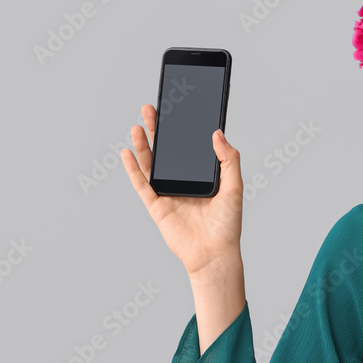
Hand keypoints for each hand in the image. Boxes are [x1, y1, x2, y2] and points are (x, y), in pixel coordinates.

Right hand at [121, 104, 242, 275]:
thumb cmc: (227, 225)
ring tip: (138, 124)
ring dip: (144, 144)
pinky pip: (142, 184)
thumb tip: (217, 133)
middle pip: (166, 150)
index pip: (188, 146)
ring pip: (151, 163)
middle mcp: (182, 181)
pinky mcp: (157, 206)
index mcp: (200, 176)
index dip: (180, 128)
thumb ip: (229, 159)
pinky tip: (128, 152)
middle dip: (157, 129)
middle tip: (151, 108)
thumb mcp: (235, 186)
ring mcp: (168, 193)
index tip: (175, 108)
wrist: (215, 254)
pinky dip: (134, 168)